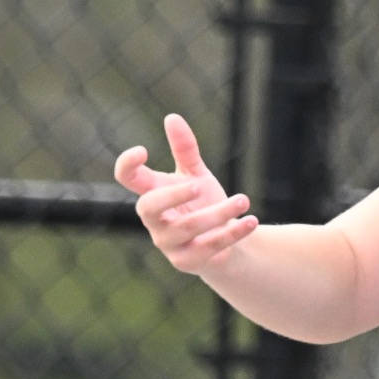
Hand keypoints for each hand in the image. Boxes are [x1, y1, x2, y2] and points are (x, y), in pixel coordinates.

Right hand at [112, 114, 256, 273]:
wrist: (223, 243)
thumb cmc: (201, 204)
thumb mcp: (196, 175)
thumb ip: (185, 150)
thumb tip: (172, 117)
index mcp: (152, 194)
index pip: (128, 179)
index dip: (127, 165)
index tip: (142, 150)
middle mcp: (155, 220)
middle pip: (149, 207)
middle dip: (172, 196)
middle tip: (198, 185)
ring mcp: (168, 243)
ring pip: (189, 227)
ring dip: (219, 212)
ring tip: (244, 199)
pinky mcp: (187, 261)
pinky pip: (210, 246)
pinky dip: (233, 233)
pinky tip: (251, 220)